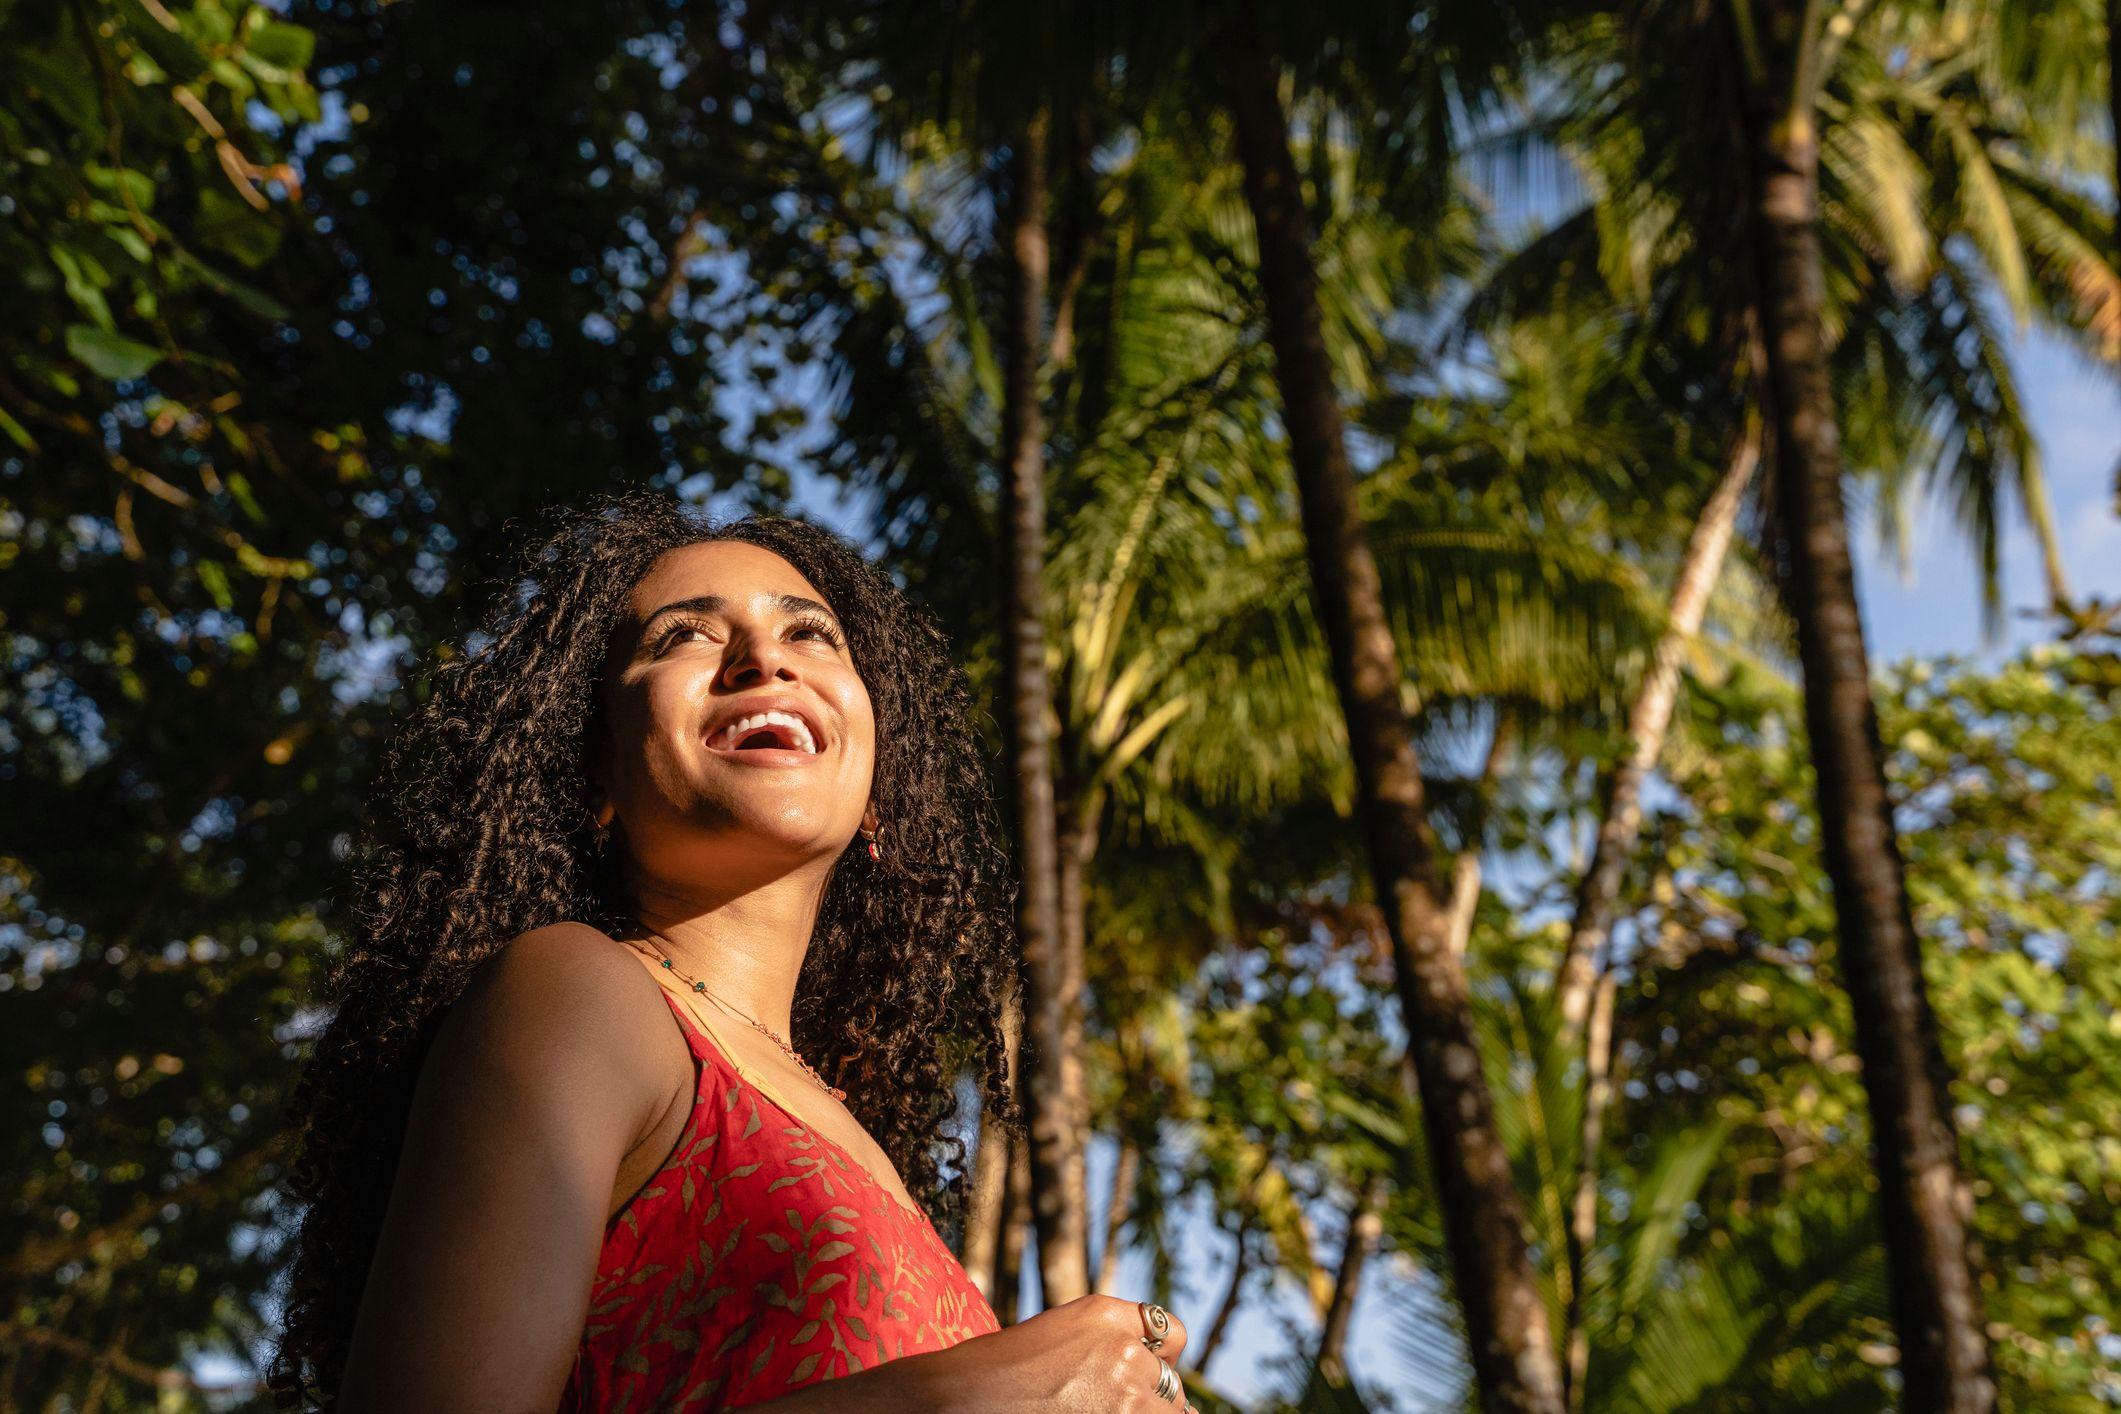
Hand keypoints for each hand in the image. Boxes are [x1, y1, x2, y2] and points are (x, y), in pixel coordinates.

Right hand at [926, 1294, 1191, 1411]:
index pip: (1170, 1333)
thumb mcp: (1054, 1342)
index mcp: (1103, 1315)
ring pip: (1172, 1413)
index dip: (1158, 1361)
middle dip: (1150, 1402)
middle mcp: (1123, 1348)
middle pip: (1171, 1385)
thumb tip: (1162, 1382)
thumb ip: (1106, 1349)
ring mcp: (1127, 1392)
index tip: (1144, 1380)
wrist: (955, 1402)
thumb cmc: (992, 1379)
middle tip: (1103, 1407)